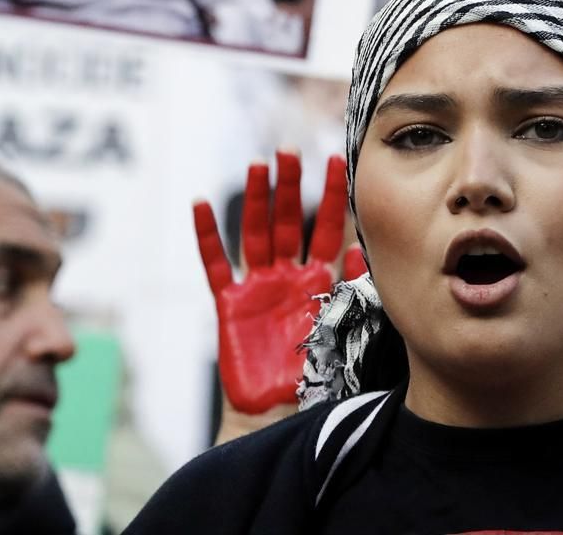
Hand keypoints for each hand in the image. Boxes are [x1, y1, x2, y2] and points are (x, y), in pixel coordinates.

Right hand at [194, 151, 350, 413]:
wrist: (279, 411)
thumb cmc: (314, 374)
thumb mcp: (339, 327)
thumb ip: (348, 290)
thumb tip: (362, 254)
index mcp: (316, 278)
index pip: (325, 227)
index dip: (332, 195)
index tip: (339, 160)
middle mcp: (285, 275)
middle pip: (286, 220)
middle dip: (289, 185)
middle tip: (290, 151)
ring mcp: (256, 286)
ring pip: (253, 232)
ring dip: (254, 199)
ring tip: (257, 166)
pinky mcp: (229, 304)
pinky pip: (215, 264)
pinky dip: (207, 236)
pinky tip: (200, 204)